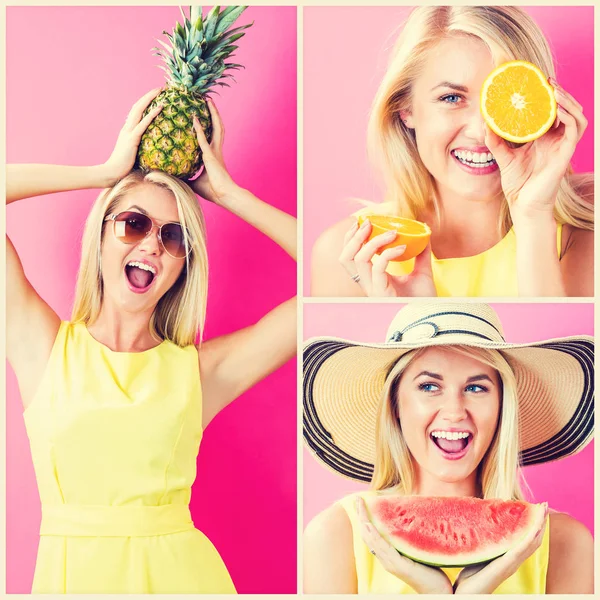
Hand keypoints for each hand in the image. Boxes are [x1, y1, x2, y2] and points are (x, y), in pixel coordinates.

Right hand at [102, 88, 163, 185]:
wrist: (111, 174)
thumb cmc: (123, 169)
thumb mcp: (133, 156)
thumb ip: (140, 150)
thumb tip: (152, 152)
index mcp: (127, 131)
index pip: (136, 113)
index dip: (145, 103)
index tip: (156, 97)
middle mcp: (126, 128)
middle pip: (137, 106)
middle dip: (149, 96)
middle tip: (160, 88)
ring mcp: (128, 132)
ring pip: (139, 110)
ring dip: (150, 98)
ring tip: (161, 91)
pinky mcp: (132, 139)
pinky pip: (143, 124)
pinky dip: (152, 114)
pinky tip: (160, 107)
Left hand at [189, 99, 237, 203]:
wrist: (224, 196)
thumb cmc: (213, 191)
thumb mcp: (195, 182)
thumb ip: (187, 177)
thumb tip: (175, 178)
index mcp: (213, 155)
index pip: (211, 135)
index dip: (209, 124)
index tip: (203, 114)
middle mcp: (215, 150)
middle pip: (216, 127)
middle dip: (213, 113)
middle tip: (208, 101)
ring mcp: (214, 152)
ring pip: (215, 128)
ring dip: (212, 114)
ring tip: (208, 101)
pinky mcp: (210, 156)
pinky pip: (203, 139)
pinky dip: (198, 129)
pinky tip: (194, 119)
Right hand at [340, 219, 436, 296]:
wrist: (432, 315)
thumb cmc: (424, 300)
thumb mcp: (422, 272)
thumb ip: (420, 255)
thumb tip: (424, 236)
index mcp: (371, 278)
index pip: (349, 257)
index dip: (349, 239)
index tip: (361, 223)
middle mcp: (368, 283)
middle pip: (346, 257)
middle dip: (354, 237)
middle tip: (368, 222)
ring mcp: (373, 289)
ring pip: (359, 259)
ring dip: (373, 241)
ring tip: (392, 232)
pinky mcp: (382, 293)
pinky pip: (378, 267)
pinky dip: (389, 253)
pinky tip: (402, 247)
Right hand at [356, 497, 452, 593]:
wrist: (437, 592)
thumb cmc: (428, 572)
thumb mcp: (414, 552)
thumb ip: (406, 540)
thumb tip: (405, 520)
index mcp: (387, 555)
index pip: (370, 535)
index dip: (363, 519)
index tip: (359, 502)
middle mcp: (385, 560)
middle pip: (367, 536)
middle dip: (361, 516)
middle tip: (357, 499)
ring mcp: (391, 563)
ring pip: (372, 540)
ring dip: (365, 522)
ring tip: (361, 508)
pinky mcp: (400, 565)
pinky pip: (384, 548)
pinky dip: (375, 536)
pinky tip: (370, 526)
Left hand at [453, 503, 548, 593]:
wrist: (463, 594)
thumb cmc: (467, 576)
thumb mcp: (477, 554)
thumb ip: (483, 542)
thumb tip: (477, 521)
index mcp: (507, 557)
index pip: (524, 538)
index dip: (531, 524)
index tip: (535, 508)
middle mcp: (512, 561)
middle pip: (531, 539)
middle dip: (539, 522)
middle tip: (545, 504)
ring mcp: (510, 564)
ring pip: (530, 542)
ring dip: (539, 525)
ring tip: (544, 509)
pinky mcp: (505, 566)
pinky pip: (521, 550)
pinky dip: (530, 537)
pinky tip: (535, 528)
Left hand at [485, 79, 586, 224]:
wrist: (523, 205)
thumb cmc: (517, 184)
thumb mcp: (503, 157)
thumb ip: (496, 140)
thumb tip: (484, 123)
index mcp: (544, 138)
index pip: (551, 111)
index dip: (547, 96)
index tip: (536, 82)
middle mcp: (556, 139)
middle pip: (567, 109)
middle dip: (559, 93)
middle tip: (546, 81)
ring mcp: (563, 146)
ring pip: (576, 115)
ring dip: (567, 100)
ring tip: (553, 90)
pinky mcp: (566, 154)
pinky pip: (575, 129)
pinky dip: (568, 116)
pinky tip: (556, 109)